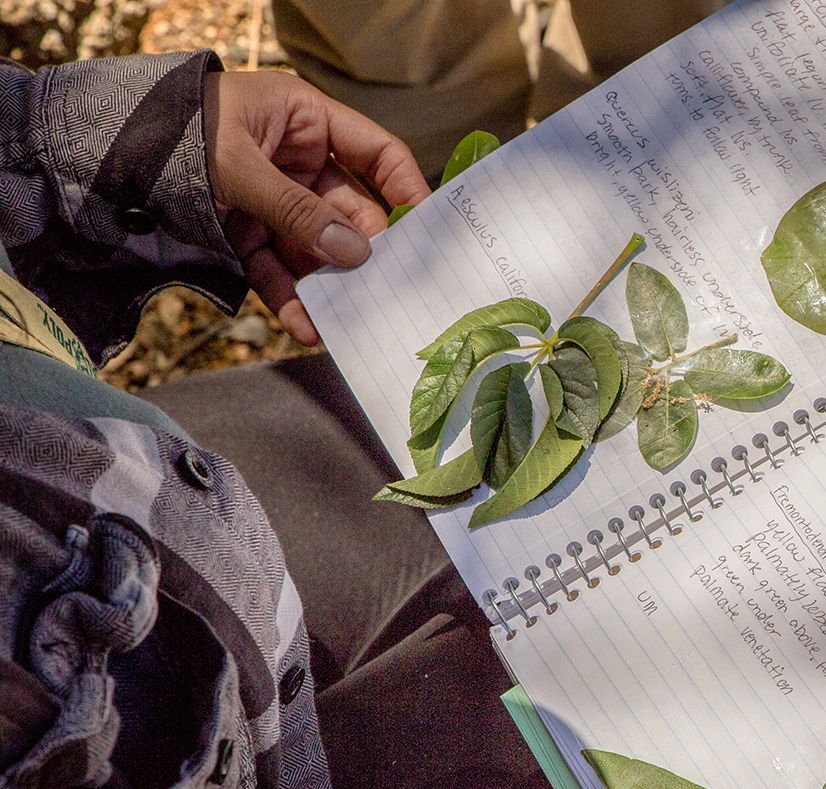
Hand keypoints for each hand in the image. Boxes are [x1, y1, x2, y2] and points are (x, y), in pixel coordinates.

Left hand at [202, 71, 429, 343]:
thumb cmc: (175, 133)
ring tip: (344, 322)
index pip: (377, 154)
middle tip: (383, 292)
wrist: (96, 151)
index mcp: (307, 122)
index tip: (427, 233)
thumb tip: (354, 252)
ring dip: (329, 286)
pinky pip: (278, 269)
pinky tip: (305, 326)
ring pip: (316, 248)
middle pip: (350, 212)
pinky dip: (291, 298)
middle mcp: (298, 161)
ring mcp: (274, 200)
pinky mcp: (247, 233)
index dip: (406, 190)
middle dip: (362, 253)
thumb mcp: (239, 167)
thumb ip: (298, 211)